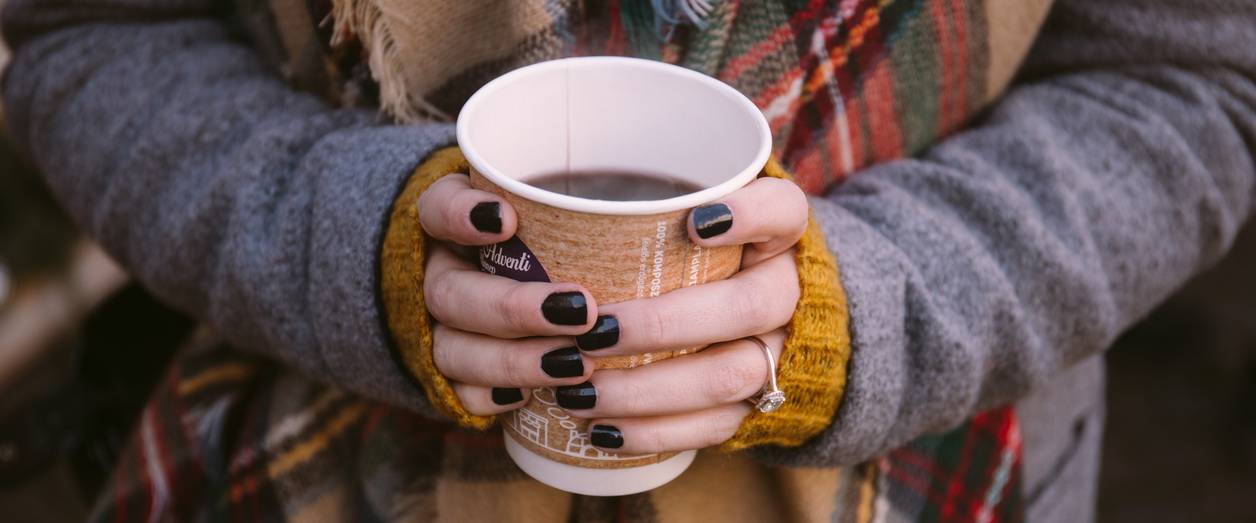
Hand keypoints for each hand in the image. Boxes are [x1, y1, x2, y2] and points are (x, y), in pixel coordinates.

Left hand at [418, 173, 807, 453]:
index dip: (750, 215)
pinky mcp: (753, 401)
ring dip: (651, 389)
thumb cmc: (679, 243)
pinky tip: (600, 432)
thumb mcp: (664, 202)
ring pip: (732, 377)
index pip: (784, 211)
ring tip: (579, 392)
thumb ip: (615, 191)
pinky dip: (655, 433)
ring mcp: (777, 349)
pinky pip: (715, 427)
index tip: (693, 221)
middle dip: (666, 324)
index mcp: (775, 231)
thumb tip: (491, 209)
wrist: (743, 297)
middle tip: (591, 331)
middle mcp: (786, 288)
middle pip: (750, 306)